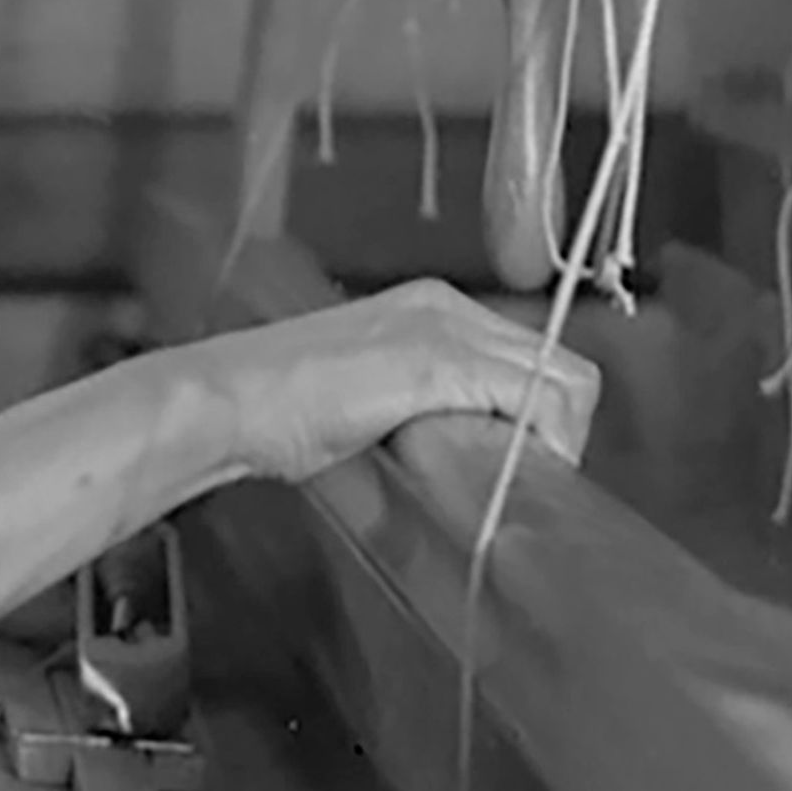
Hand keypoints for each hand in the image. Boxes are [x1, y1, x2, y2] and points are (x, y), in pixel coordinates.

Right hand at [206, 279, 599, 487]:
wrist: (229, 400)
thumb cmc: (274, 411)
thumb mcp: (365, 400)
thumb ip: (415, 411)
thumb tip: (459, 454)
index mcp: (429, 308)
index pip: (529, 356)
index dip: (537, 417)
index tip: (513, 463)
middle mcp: (446, 306)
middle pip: (561, 366)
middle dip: (558, 433)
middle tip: (522, 482)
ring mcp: (445, 329)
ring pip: (563, 381)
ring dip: (555, 441)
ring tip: (514, 484)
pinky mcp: (439, 362)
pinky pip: (536, 398)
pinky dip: (541, 442)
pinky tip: (507, 475)